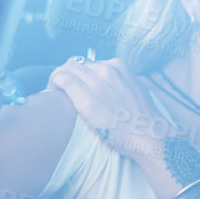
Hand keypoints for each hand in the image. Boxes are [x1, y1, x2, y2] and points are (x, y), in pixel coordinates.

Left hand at [47, 56, 174, 163]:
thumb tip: (110, 84)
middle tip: (59, 88)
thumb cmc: (143, 119)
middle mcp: (106, 70)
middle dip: (65, 73)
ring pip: (66, 69)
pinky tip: (51, 93)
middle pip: (75, 63)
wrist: (148, 135)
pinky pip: (62, 80)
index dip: (78, 73)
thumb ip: (121, 81)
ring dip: (57, 78)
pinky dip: (53, 83)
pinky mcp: (85, 98)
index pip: (89, 62)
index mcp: (118, 66)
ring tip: (54, 91)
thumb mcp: (136, 88)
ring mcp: (96, 83)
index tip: (74, 83)